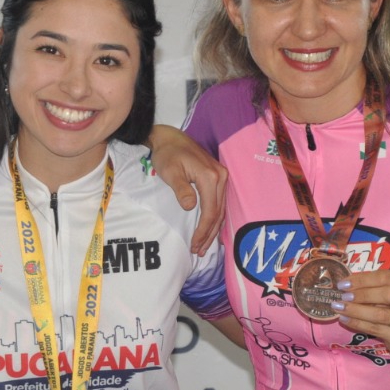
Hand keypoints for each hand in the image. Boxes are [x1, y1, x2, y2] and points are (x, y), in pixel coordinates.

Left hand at [148, 124, 226, 254]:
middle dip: (209, 234)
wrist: (170, 138)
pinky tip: (210, 230)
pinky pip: (219, 203)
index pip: (210, 211)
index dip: (203, 230)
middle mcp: (221, 177)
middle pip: (218, 213)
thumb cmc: (167, 155)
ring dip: (213, 229)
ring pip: (221, 210)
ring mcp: (222, 177)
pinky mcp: (218, 178)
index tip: (194, 244)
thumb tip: (190, 206)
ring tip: (204, 246)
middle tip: (199, 251)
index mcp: (211, 177)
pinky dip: (215, 219)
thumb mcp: (170, 172)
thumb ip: (181, 189)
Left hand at [329, 269, 389, 355]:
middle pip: (388, 295)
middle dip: (362, 295)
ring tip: (340, 308)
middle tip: (343, 296)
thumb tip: (346, 283)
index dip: (363, 279)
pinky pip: (376, 329)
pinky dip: (357, 324)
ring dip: (356, 311)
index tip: (344, 283)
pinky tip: (345, 319)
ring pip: (381, 315)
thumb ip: (374, 285)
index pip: (386, 277)